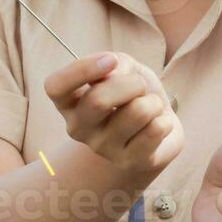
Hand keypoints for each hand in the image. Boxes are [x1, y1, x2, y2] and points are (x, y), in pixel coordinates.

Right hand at [43, 52, 182, 181]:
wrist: (157, 128)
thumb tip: (112, 70)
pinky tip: (157, 126)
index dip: (83, 70)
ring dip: (153, 102)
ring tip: (150, 107)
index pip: (56, 86)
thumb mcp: (124, 67)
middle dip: (132, 83)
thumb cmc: (133, 92)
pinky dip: (164, 121)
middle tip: (141, 85)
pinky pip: (155, 130)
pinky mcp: (130, 162)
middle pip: (99, 101)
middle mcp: (78, 128)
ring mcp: (102, 149)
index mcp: (68, 102)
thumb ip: (116, 63)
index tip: (111, 60)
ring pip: (136, 112)